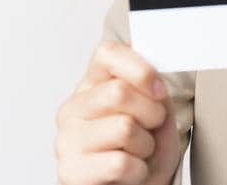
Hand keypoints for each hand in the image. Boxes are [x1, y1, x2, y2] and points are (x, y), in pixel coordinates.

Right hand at [55, 40, 180, 184]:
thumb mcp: (156, 115)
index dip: (140, 69)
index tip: (158, 90)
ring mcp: (68, 140)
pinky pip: (120, 163)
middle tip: (151, 129)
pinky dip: (138, 172)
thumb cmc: (143, 153)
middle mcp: (73, 108)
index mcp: (91, 86)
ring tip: (138, 153)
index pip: (107, 53)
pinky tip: (129, 173)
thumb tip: (152, 75)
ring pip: (123, 128)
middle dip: (151, 114)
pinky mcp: (71, 171)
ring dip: (145, 146)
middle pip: (119, 92)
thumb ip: (152, 90)